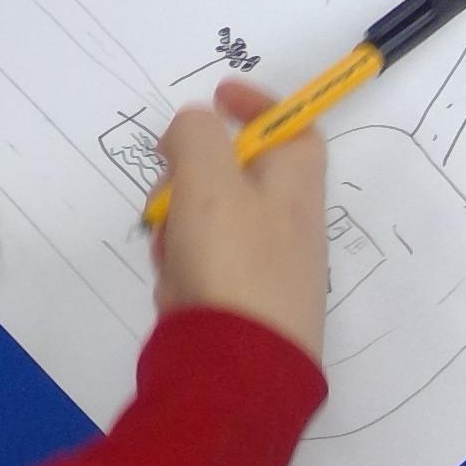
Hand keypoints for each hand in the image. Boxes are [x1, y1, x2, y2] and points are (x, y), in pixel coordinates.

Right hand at [150, 78, 326, 357]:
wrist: (237, 370)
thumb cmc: (231, 263)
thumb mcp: (208, 181)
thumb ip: (196, 137)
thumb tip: (194, 124)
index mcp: (297, 186)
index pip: (293, 127)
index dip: (258, 104)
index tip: (217, 96)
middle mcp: (291, 226)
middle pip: (240, 175)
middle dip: (193, 174)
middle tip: (168, 187)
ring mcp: (268, 270)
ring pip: (213, 221)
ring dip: (180, 223)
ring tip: (168, 246)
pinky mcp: (241, 307)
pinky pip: (206, 266)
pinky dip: (183, 265)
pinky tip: (173, 287)